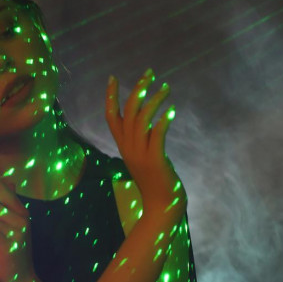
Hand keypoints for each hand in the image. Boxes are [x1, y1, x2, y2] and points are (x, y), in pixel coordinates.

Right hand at [104, 69, 186, 219]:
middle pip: (128, 112)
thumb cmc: (156, 183)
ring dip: (154, 100)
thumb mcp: (145, 158)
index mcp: (123, 147)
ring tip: (166, 88)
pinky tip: (172, 110)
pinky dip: (163, 120)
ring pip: (142, 120)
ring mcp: (140, 155)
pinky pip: (157, 135)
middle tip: (149, 73)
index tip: (113, 77)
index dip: (110, 96)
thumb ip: (144, 141)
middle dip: (138, 89)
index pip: (111, 117)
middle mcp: (129, 149)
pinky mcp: (155, 160)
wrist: (161, 207)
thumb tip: (150, 123)